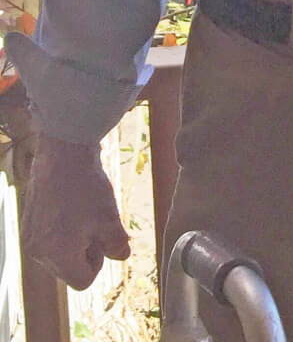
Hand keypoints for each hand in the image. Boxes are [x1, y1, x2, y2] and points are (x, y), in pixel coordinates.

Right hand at [21, 136, 129, 289]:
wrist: (62, 155)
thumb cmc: (87, 188)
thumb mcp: (109, 219)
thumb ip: (116, 245)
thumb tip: (121, 257)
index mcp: (57, 255)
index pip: (82, 281)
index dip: (99, 263)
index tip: (102, 238)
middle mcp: (37, 252)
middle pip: (68, 270)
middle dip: (86, 252)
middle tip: (95, 223)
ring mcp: (29, 238)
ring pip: (59, 255)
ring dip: (75, 241)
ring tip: (84, 213)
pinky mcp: (27, 224)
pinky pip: (49, 240)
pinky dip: (63, 231)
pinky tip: (72, 207)